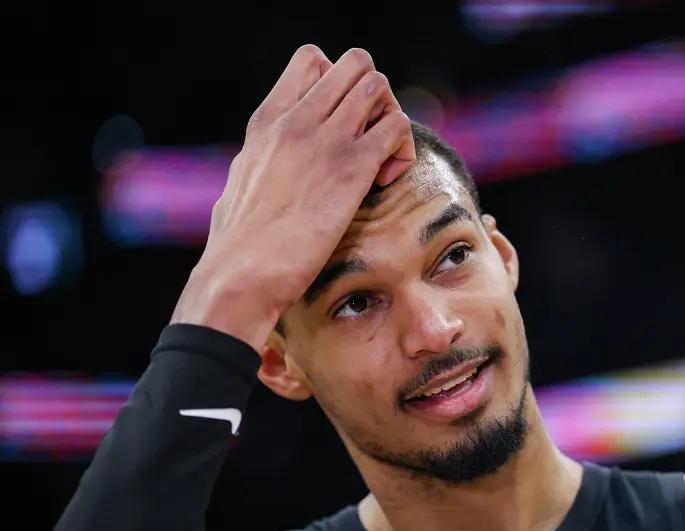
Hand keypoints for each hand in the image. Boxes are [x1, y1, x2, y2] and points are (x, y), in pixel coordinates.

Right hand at [171, 45, 415, 350]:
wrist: (242, 273)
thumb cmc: (239, 246)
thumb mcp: (242, 184)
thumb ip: (260, 162)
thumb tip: (262, 166)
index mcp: (267, 120)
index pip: (312, 60)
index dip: (337, 84)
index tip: (341, 126)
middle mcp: (297, 119)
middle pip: (353, 63)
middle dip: (373, 95)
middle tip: (372, 138)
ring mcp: (325, 140)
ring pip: (378, 85)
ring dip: (391, 117)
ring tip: (382, 161)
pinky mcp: (352, 168)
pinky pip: (398, 126)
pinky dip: (403, 148)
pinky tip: (386, 180)